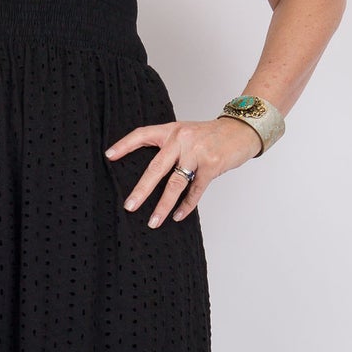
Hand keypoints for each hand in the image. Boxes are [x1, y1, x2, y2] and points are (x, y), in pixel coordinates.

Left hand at [104, 116, 261, 227]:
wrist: (242, 130)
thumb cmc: (212, 135)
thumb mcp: (187, 133)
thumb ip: (170, 146)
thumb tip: (150, 173)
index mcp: (172, 130)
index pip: (143, 134)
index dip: (125, 145)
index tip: (109, 155)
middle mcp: (181, 139)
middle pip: (156, 167)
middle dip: (141, 190)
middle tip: (129, 205)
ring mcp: (197, 153)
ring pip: (175, 184)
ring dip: (164, 206)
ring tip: (153, 221)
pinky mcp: (211, 165)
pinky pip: (195, 190)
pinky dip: (186, 205)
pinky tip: (178, 216)